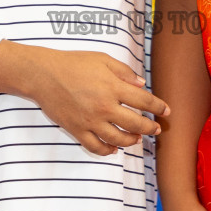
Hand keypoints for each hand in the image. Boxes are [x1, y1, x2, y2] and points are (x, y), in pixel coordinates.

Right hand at [0, 41, 168, 155]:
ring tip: (137, 139)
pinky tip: (113, 148)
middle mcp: (104, 107)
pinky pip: (95, 147)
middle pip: (135, 124)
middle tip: (156, 129)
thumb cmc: (73, 63)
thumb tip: (141, 84)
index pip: (144, 101)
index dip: (158, 107)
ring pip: (118, 139)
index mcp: (113, 87)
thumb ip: (124, 72)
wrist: (43, 75)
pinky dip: (107, 151)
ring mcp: (90, 121)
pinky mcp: (77, 130)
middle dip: (149, 128)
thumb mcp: (102, 59)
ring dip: (131, 141)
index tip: (166, 111)